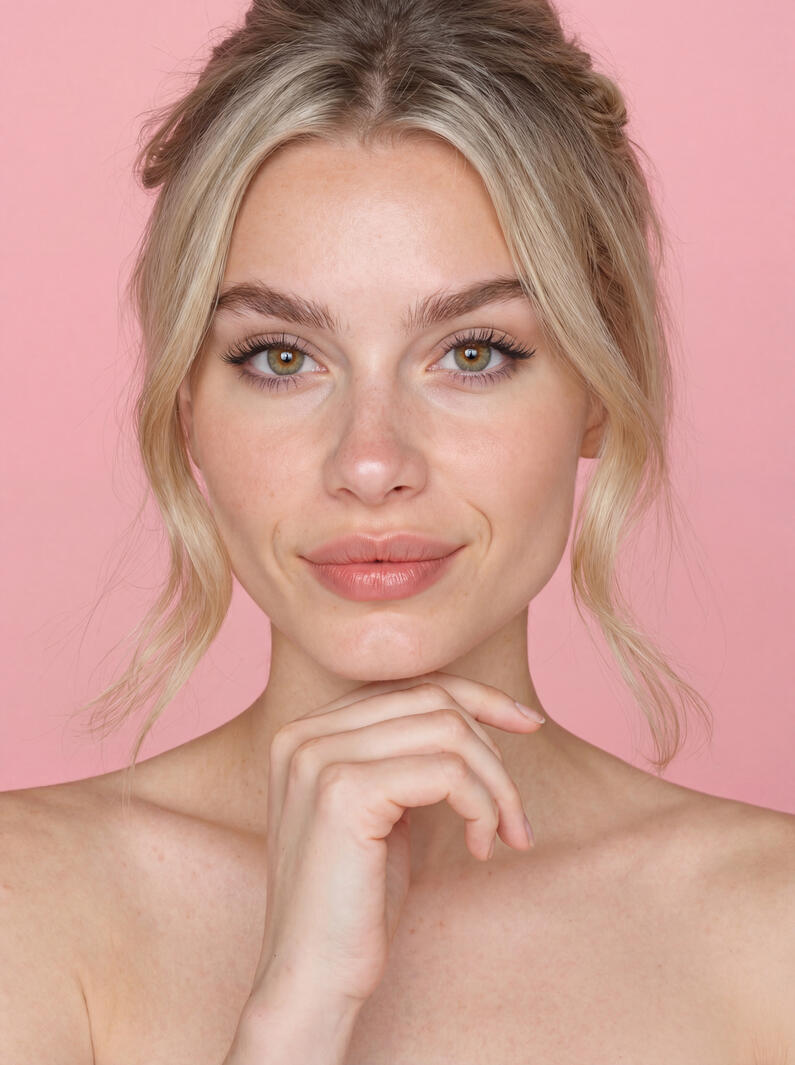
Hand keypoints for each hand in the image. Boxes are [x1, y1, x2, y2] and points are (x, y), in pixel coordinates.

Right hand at [248, 671, 543, 1010]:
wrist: (310, 979)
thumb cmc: (354, 903)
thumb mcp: (383, 810)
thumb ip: (405, 755)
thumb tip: (480, 713)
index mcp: (307, 731)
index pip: (411, 686)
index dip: (478, 698)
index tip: (528, 723)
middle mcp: (305, 733)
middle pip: (434, 701)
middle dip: (494, 753)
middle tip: (515, 816)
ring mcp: (319, 758)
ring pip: (449, 731)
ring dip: (496, 785)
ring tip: (505, 833)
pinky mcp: (343, 791)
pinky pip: (448, 772)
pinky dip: (483, 806)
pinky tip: (481, 848)